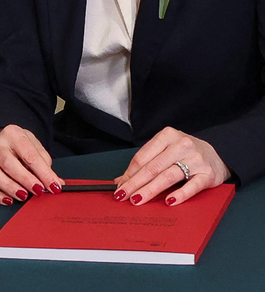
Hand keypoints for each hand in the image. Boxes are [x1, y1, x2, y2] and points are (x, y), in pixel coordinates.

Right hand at [0, 125, 63, 204]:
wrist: (5, 141)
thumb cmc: (23, 147)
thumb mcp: (37, 149)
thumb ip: (46, 166)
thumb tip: (56, 184)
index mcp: (13, 134)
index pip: (29, 155)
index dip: (43, 173)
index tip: (53, 186)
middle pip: (8, 163)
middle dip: (25, 179)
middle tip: (38, 191)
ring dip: (9, 187)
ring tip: (23, 196)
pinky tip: (8, 200)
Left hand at [114, 127, 230, 205]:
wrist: (218, 154)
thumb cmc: (185, 153)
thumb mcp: (165, 151)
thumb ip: (145, 163)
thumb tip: (121, 181)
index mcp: (167, 136)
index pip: (142, 157)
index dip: (129, 173)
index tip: (119, 186)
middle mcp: (181, 145)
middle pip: (152, 167)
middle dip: (135, 183)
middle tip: (123, 195)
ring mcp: (196, 159)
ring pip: (168, 176)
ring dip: (150, 190)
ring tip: (137, 200)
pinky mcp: (208, 174)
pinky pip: (192, 186)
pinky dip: (179, 195)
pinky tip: (168, 202)